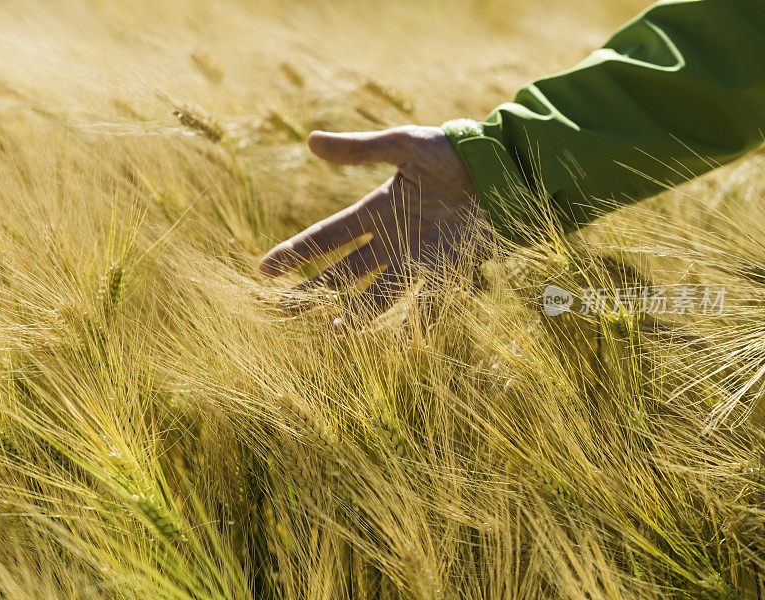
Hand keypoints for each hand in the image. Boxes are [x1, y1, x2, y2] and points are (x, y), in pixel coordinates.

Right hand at [258, 125, 486, 324]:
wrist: (500, 167)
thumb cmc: (452, 151)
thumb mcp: (403, 144)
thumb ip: (360, 150)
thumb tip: (310, 141)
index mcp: (376, 209)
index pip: (326, 236)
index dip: (295, 252)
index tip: (264, 270)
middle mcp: (391, 239)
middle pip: (342, 271)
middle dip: (312, 291)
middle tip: (281, 311)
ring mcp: (417, 257)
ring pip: (377, 292)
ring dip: (354, 314)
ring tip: (332, 334)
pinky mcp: (447, 268)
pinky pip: (425, 300)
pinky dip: (411, 322)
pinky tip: (394, 345)